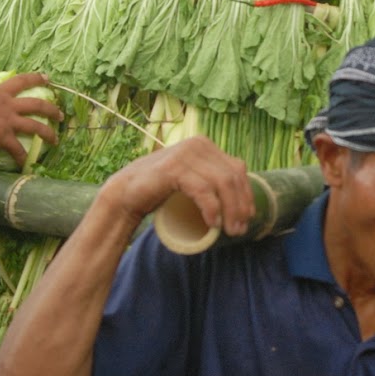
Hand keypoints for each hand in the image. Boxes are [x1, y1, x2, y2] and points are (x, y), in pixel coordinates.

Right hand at [0, 73, 61, 168]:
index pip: (21, 81)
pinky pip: (18, 150)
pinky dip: (23, 158)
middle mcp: (7, 105)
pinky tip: (27, 165)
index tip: (47, 79)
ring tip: (56, 140)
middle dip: (51, 109)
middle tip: (60, 114)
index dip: (36, 78)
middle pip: (36, 105)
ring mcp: (8, 121)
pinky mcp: (4, 137)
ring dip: (48, 133)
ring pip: (35, 126)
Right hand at [105, 136, 254, 237]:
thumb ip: (210, 179)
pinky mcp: (174, 168)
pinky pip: (203, 190)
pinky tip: (213, 223)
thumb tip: (242, 201)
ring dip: (230, 210)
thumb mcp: (191, 180)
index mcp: (205, 145)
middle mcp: (198, 144)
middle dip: (240, 206)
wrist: (126, 192)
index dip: (246, 194)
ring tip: (229, 230)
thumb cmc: (160, 190)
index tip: (248, 218)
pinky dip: (212, 208)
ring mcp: (186, 154)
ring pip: (222, 183)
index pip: (238, 169)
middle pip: (233, 176)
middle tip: (239, 230)